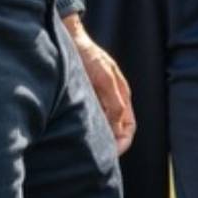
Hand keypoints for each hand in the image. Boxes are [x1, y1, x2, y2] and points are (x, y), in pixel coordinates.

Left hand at [64, 15, 135, 154]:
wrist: (68, 39)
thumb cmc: (87, 56)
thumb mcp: (103, 78)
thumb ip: (113, 101)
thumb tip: (118, 127)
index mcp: (122, 96)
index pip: (129, 128)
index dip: (122, 144)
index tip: (110, 155)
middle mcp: (112, 100)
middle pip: (117, 131)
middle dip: (110, 146)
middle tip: (95, 159)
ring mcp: (99, 99)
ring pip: (103, 127)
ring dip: (98, 139)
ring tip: (84, 151)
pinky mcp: (85, 98)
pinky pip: (91, 120)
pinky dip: (88, 130)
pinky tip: (75, 136)